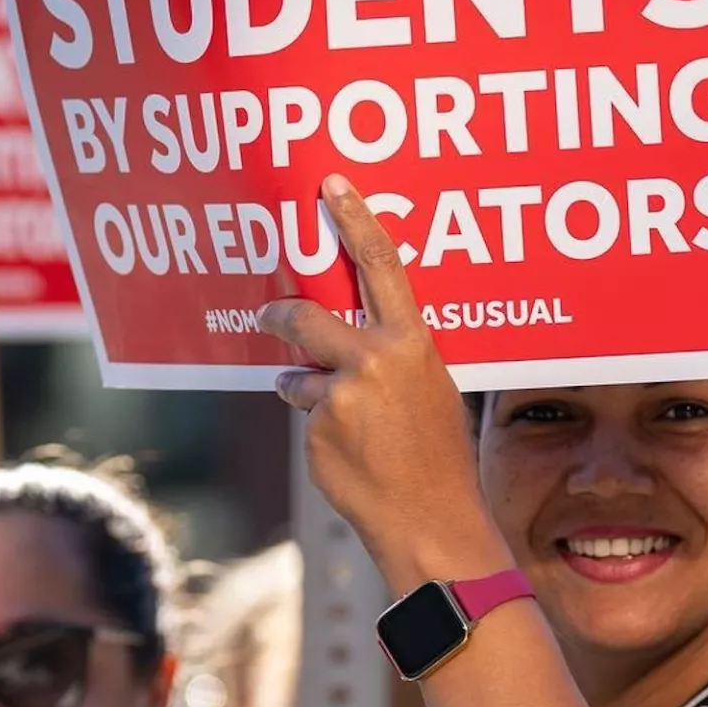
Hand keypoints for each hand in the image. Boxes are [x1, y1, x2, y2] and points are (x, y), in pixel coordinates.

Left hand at [258, 174, 513, 588]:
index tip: (332, 186)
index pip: (381, 264)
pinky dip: (317, 428)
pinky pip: (304, 413)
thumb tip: (357, 332)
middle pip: (306, 315)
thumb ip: (395, 353)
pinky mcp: (316, 426)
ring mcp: (340, 394)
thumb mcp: (431, 387)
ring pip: (300, 376)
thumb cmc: (437, 454)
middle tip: (270, 312)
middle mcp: (373, 359)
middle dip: (282, 313)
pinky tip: (349, 453)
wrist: (430, 519)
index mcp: (413, 342)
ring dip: (307, 392)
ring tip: (350, 427)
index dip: (355, 220)